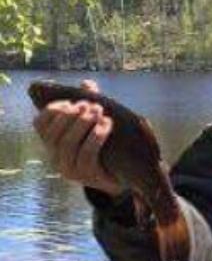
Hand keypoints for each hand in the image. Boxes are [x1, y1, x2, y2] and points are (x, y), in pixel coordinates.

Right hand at [32, 80, 122, 196]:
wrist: (124, 176)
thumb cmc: (106, 146)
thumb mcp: (95, 124)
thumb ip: (89, 104)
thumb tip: (87, 83)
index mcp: (53, 143)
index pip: (39, 125)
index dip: (51, 111)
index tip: (69, 102)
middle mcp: (55, 157)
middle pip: (54, 134)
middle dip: (72, 116)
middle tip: (91, 105)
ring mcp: (69, 169)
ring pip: (68, 144)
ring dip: (83, 124)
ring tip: (99, 111)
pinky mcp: (86, 176)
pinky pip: (86, 155)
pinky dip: (95, 137)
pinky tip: (106, 125)